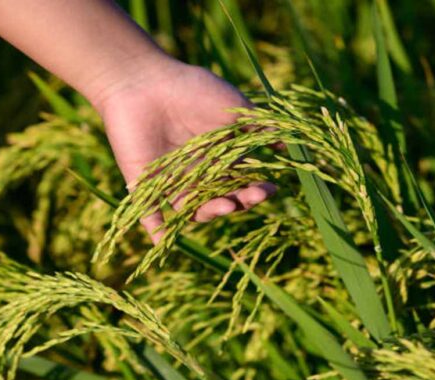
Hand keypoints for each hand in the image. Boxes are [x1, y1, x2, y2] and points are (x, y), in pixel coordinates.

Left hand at [93, 59, 275, 241]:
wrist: (144, 81)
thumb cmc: (192, 90)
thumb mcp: (233, 108)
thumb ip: (260, 126)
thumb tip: (290, 142)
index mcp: (218, 158)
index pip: (241, 183)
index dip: (256, 190)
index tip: (271, 189)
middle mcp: (197, 174)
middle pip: (222, 200)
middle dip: (240, 202)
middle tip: (253, 196)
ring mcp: (172, 183)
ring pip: (194, 210)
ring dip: (211, 213)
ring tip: (225, 204)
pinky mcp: (144, 187)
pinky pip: (150, 214)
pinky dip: (156, 230)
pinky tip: (165, 242)